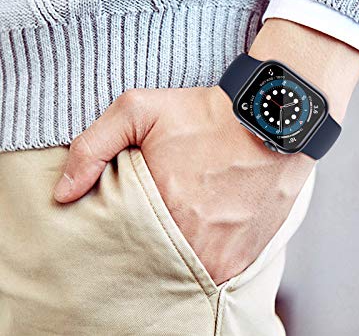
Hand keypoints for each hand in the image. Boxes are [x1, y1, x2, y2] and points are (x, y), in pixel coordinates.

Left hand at [53, 85, 312, 283]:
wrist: (272, 116)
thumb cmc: (206, 113)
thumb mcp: (139, 110)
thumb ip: (93, 147)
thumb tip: (62, 192)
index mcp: (163, 210)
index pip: (121, 246)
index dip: (122, 232)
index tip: (129, 217)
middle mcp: (196, 242)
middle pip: (154, 261)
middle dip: (150, 243)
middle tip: (162, 214)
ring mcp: (226, 254)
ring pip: (187, 271)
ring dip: (182, 252)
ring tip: (188, 220)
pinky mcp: (249, 256)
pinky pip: (218, 271)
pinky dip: (209, 255)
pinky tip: (211, 225)